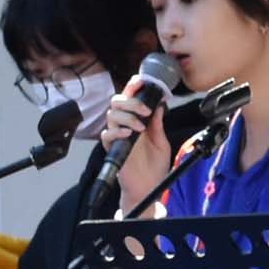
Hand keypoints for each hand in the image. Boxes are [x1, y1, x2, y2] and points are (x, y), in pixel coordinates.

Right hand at [100, 84, 175, 206]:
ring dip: (127, 116)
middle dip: (131, 100)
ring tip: (140, 126)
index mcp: (138, 120)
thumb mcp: (162, 142)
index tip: (142, 80)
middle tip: (145, 110)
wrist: (148, 188)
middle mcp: (125, 125)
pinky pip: (107, 134)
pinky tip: (129, 133)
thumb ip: (158, 125)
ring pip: (112, 115)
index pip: (131, 98)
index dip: (134, 86)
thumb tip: (160, 105)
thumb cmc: (154, 166)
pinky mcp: (112, 148)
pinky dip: (118, 131)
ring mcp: (118, 136)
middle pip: (117, 102)